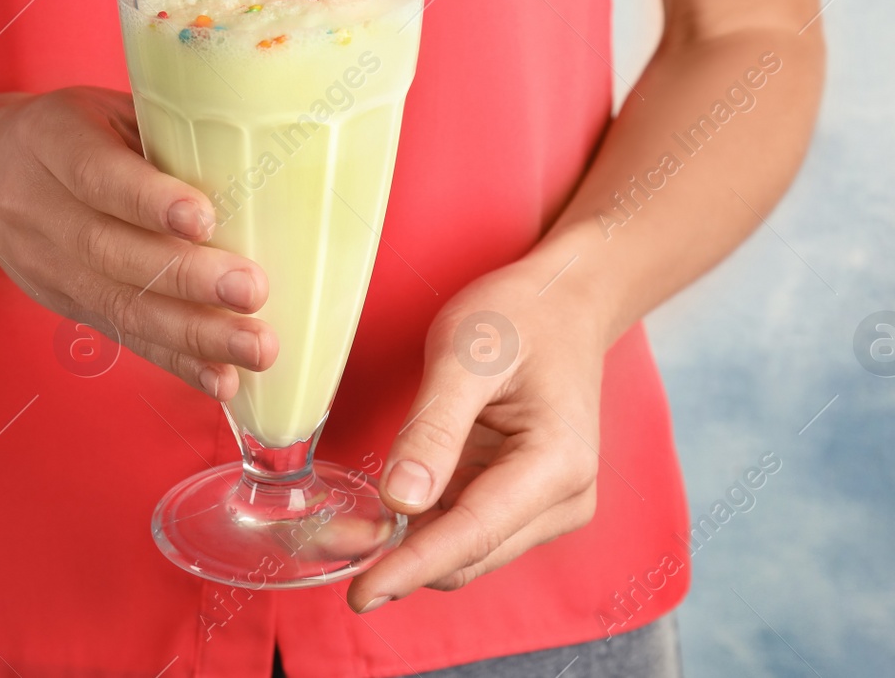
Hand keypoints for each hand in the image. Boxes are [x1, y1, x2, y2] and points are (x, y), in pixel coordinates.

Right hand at [0, 87, 276, 397]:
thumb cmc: (67, 134)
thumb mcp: (103, 109)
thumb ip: (162, 132)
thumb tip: (258, 154)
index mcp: (52, 142)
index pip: (97, 175)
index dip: (149, 200)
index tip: (203, 219)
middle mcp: (40, 209)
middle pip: (111, 251)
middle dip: (187, 278)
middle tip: (251, 290)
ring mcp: (49, 267)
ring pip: (121, 305)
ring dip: (194, 333)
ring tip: (254, 346)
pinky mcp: (67, 307)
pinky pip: (124, 337)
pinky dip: (177, 363)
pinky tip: (222, 379)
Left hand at [347, 259, 608, 610]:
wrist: (563, 301)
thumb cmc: (520, 316)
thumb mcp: (465, 355)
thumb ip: (433, 428)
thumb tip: (400, 501)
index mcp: (557, 464)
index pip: (473, 534)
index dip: (413, 566)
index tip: (363, 592)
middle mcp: (564, 498)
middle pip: (471, 555)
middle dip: (403, 560)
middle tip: (330, 546)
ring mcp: (548, 503)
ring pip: (467, 550)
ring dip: (410, 547)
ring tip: (346, 531)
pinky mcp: (525, 498)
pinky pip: (468, 528)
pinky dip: (424, 527)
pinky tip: (383, 514)